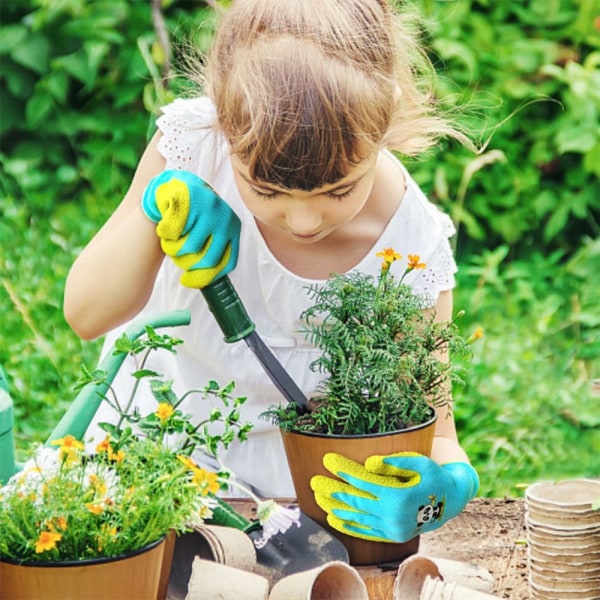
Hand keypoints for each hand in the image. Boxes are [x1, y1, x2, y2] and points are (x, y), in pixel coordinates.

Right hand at [142, 170, 240, 287]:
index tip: (188, 281)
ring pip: (188, 248)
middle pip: (206, 259)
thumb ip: (211, 254)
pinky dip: (164, 234)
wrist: (173, 186)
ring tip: (170, 240)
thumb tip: (207, 286)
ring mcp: (207, 206)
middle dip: (186, 264)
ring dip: (173, 249)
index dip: (205, 277)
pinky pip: (172, 232)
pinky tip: (165, 226)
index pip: (226, 263)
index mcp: (233, 228)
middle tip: (177, 259)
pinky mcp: (187, 198)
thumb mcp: (208, 234)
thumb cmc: (190, 219)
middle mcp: (225, 217)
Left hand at [310, 452, 478, 542]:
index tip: (328, 460)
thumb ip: (396, 462)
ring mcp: (393, 528)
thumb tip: (372, 462)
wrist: (451, 501)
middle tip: (315, 481)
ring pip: (358, 518)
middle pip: (356, 502)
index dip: (344, 471)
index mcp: (399, 497)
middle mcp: (394, 516)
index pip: (364, 483)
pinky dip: (349, 525)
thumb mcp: (421, 463)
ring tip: (319, 499)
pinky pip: (366, 531)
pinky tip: (335, 519)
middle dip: (334, 490)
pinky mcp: (393, 535)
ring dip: (336, 508)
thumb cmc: (434, 476)